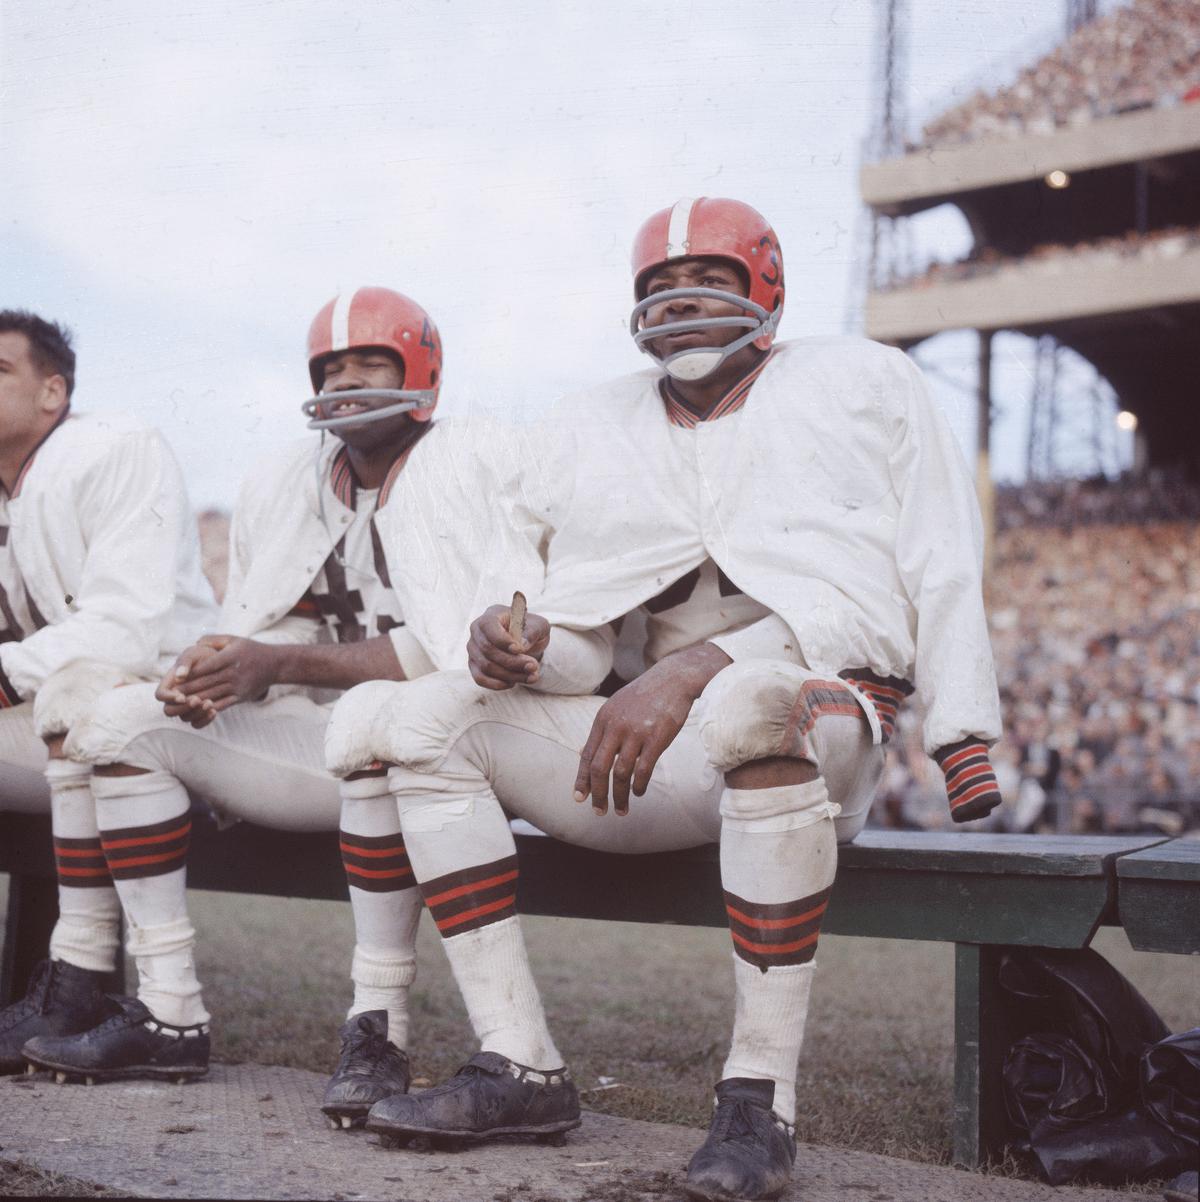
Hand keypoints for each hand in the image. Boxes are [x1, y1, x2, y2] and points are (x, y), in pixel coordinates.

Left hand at [156, 635, 278, 727]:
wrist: (276, 664)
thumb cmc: (251, 649)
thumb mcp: (233, 639)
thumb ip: (213, 640)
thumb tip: (195, 644)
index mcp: (230, 657)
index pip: (206, 666)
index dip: (189, 672)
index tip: (175, 677)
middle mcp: (234, 673)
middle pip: (206, 682)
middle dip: (187, 689)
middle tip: (170, 693)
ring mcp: (238, 686)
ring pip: (212, 694)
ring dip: (194, 700)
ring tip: (179, 703)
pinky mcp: (241, 696)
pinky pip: (223, 704)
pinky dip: (209, 708)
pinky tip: (197, 709)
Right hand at [156, 641, 222, 726]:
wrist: (220, 664)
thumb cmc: (203, 656)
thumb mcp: (194, 654)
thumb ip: (185, 662)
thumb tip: (180, 676)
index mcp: (170, 684)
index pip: (160, 695)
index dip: (168, 698)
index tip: (182, 696)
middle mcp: (175, 698)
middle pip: (169, 711)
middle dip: (183, 707)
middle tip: (197, 700)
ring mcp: (186, 707)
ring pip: (185, 718)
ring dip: (197, 713)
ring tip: (210, 703)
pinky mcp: (199, 713)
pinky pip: (197, 724)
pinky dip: (205, 720)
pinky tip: (214, 711)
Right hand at [467, 604, 549, 690]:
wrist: (525, 641)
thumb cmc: (531, 629)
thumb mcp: (539, 626)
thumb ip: (532, 632)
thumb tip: (521, 646)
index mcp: (492, 614)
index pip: (488, 625)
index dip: (502, 640)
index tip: (520, 650)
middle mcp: (477, 631)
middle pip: (488, 649)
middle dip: (512, 662)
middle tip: (533, 666)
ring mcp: (473, 649)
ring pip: (486, 666)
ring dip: (510, 675)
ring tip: (532, 676)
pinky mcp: (474, 665)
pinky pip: (480, 678)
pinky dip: (497, 684)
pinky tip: (514, 682)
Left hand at [573, 643, 730, 815]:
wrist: (674, 678)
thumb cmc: (645, 695)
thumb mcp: (616, 706)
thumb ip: (602, 731)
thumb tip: (582, 754)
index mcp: (603, 719)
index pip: (586, 756)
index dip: (582, 780)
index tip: (580, 798)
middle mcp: (616, 726)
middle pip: (599, 768)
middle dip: (598, 794)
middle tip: (600, 811)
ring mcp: (636, 732)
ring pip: (621, 773)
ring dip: (620, 796)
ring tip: (621, 809)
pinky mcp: (657, 738)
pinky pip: (643, 769)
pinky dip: (638, 786)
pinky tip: (638, 793)